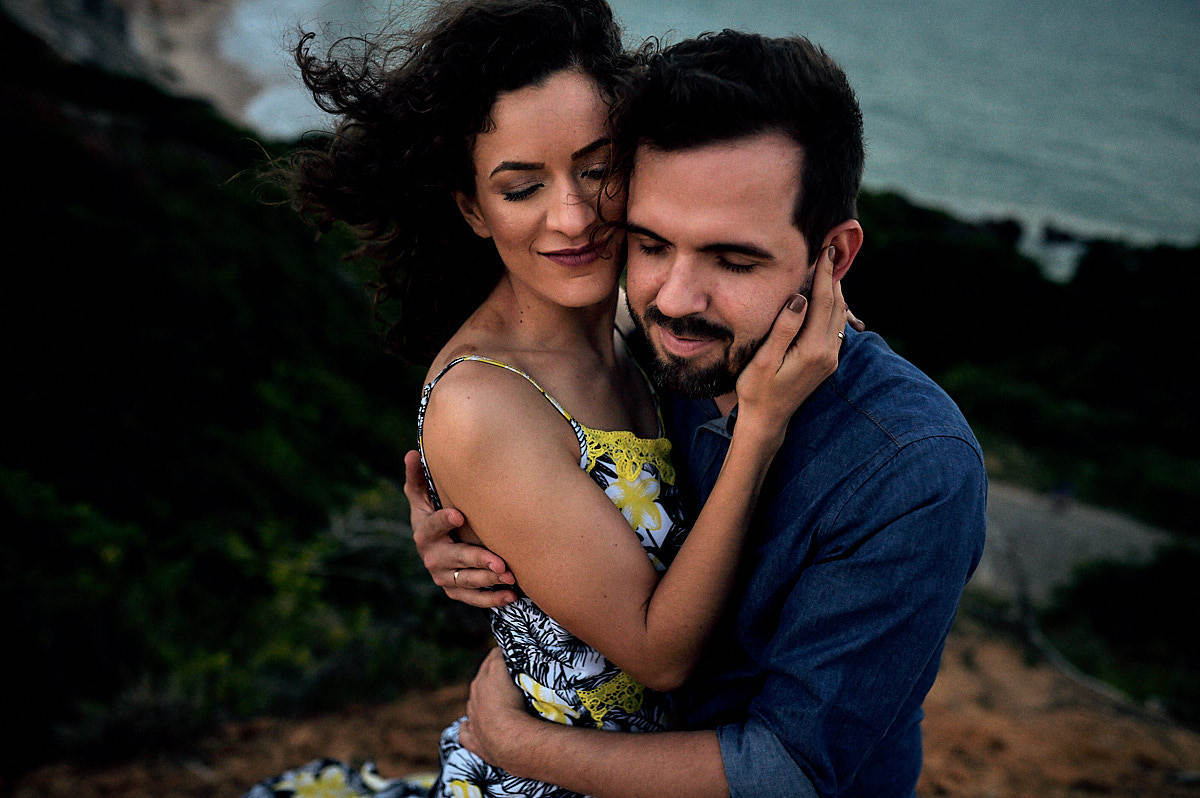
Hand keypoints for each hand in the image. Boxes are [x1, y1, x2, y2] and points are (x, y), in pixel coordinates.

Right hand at [403, 450, 515, 606]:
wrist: (435, 543)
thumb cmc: (432, 512)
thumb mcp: (422, 496)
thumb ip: (417, 478)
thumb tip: (411, 452)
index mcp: (423, 531)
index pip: (432, 527)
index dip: (443, 521)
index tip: (459, 515)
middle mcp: (431, 556)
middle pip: (454, 559)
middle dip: (477, 560)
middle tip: (499, 561)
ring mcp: (442, 576)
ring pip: (466, 581)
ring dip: (488, 581)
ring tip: (510, 576)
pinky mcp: (455, 590)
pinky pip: (473, 599)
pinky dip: (492, 599)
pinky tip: (511, 595)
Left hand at [459, 647, 530, 767]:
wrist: (509, 740)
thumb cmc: (514, 705)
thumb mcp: (510, 674)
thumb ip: (503, 660)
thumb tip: (502, 651)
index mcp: (483, 679)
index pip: (493, 658)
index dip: (503, 656)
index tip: (512, 656)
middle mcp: (475, 696)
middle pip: (483, 680)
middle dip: (493, 676)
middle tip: (510, 677)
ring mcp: (473, 719)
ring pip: (473, 704)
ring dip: (483, 701)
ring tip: (500, 703)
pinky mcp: (473, 740)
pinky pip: (465, 731)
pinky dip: (467, 727)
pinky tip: (471, 726)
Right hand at [735, 244, 849, 436]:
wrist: (767, 419)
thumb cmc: (757, 390)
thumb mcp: (763, 360)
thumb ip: (784, 329)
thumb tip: (800, 298)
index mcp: (813, 350)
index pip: (823, 302)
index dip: (825, 275)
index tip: (826, 251)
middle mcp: (828, 354)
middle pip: (837, 305)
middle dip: (834, 277)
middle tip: (830, 250)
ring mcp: (830, 359)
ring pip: (839, 316)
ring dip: (835, 291)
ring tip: (829, 267)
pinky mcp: (826, 362)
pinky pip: (835, 327)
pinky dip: (832, 307)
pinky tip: (824, 297)